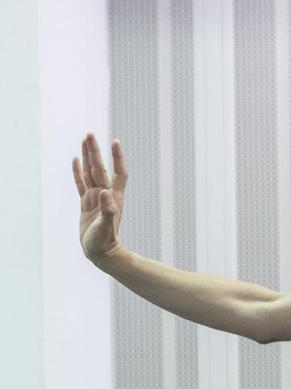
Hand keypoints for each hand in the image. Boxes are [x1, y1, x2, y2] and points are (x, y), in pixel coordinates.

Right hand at [72, 132, 127, 263]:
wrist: (101, 254)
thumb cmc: (104, 242)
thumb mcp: (105, 227)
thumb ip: (107, 210)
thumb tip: (105, 192)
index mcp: (113, 197)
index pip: (118, 173)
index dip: (117, 158)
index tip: (114, 142)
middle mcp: (105, 194)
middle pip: (99, 168)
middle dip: (95, 151)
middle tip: (89, 134)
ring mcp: (95, 198)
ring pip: (89, 173)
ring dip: (87, 157)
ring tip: (84, 140)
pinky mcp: (85, 204)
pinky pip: (80, 184)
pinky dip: (77, 172)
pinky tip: (75, 160)